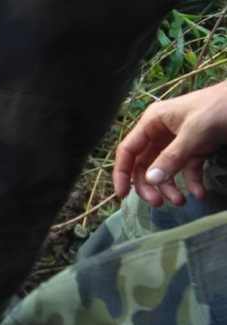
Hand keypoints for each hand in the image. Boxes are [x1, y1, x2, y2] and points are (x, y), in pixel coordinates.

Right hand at [113, 80, 226, 206]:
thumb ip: (172, 156)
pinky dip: (192, 183)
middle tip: (158, 202)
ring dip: (170, 188)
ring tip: (181, 201)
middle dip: (150, 186)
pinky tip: (200, 193)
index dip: (122, 173)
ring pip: (164, 171)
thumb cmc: (221, 107)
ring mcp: (178, 142)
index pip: (128, 150)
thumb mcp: (195, 131)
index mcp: (153, 122)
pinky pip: (187, 170)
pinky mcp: (196, 149)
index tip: (122, 195)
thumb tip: (150, 181)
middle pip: (144, 165)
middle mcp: (161, 133)